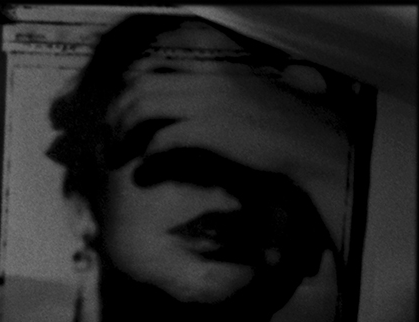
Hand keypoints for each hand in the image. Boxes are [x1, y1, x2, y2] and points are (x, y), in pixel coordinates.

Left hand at [110, 57, 351, 247]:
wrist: (309, 139)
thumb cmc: (279, 119)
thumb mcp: (243, 89)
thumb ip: (212, 85)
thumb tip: (183, 96)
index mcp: (215, 62)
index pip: (157, 60)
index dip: (132, 80)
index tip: (123, 99)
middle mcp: (207, 75)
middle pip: (140, 83)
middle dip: (116, 108)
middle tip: (110, 129)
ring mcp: (207, 101)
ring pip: (143, 106)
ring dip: (123, 128)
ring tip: (118, 147)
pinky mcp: (209, 130)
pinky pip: (163, 137)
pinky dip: (149, 152)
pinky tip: (145, 163)